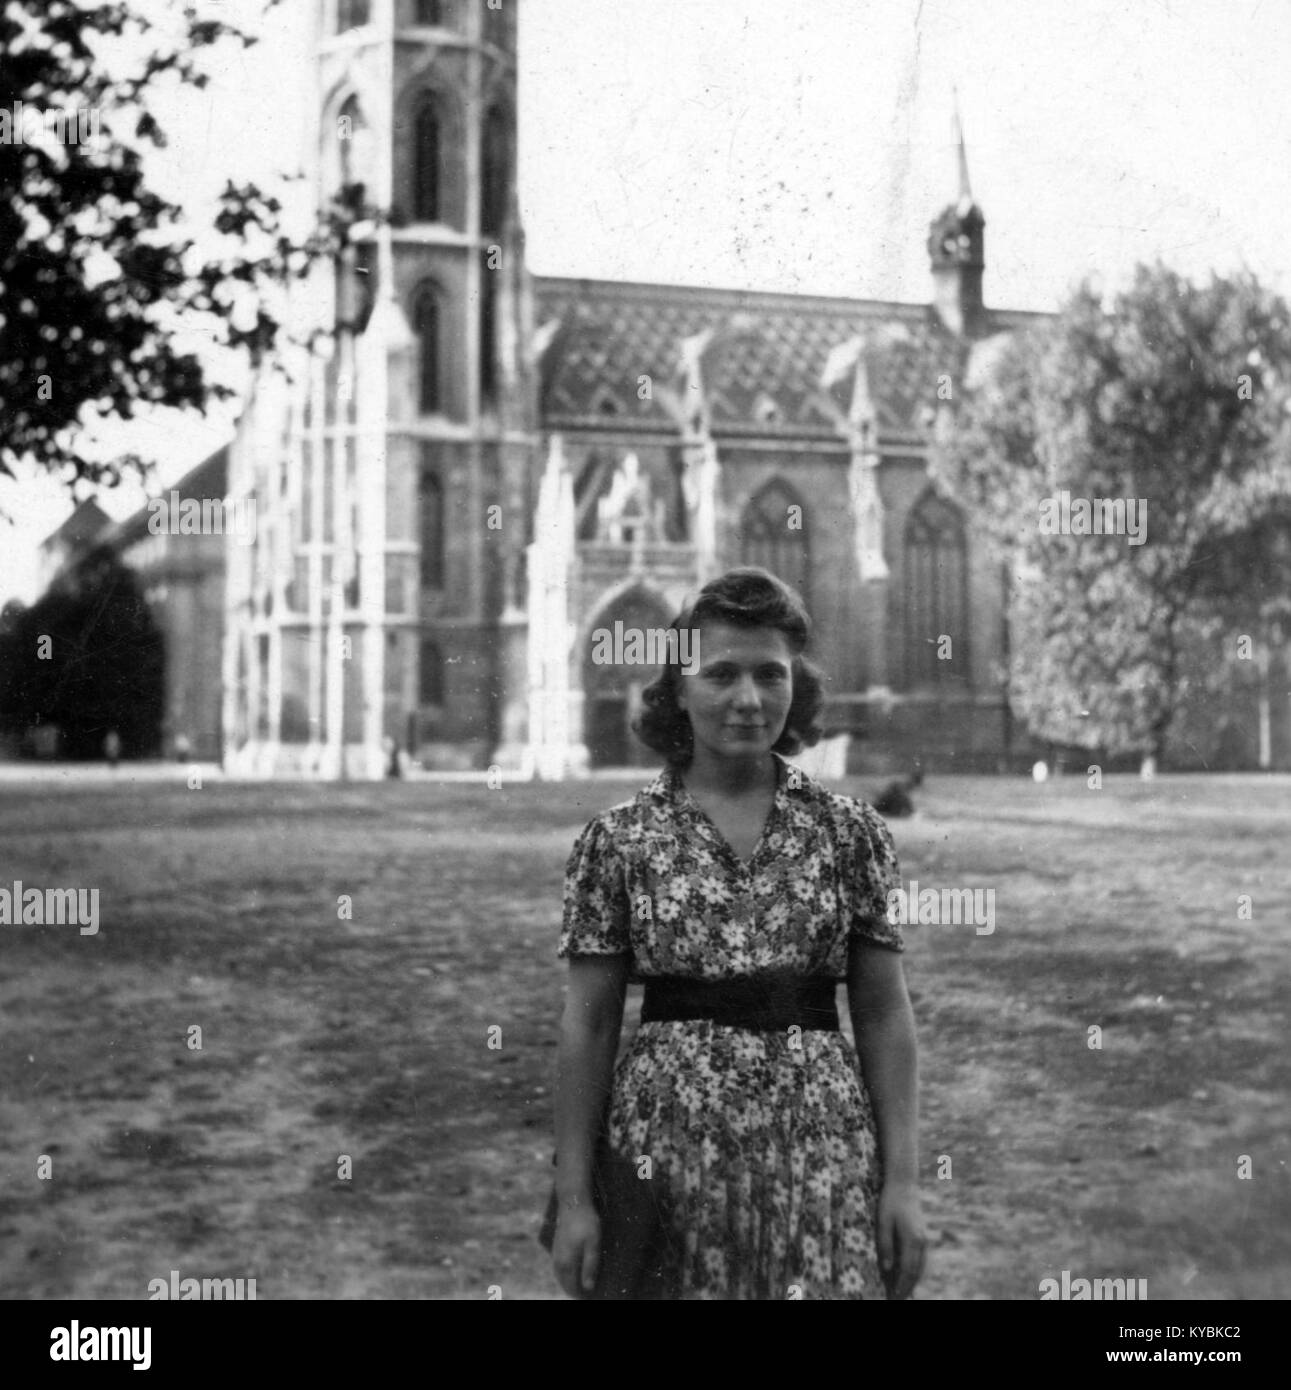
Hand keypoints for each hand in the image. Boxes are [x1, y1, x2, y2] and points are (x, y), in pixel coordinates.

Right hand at [552, 1201, 600, 1298]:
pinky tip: (575, 1271)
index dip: (582, 1295)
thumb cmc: (586, 1222)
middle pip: (565, 1284)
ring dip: (570, 1283)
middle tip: (590, 1291)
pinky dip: (567, 1274)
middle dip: (576, 1290)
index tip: (593, 1296)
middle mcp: (558, 1262)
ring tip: (583, 1284)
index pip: (572, 1288)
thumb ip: (590, 1267)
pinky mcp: (556, 1247)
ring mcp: (555, 1254)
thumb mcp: (593, 1244)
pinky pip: (560, 1268)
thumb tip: (588, 1288)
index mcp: (566, 1263)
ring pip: (561, 1276)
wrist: (573, 1202)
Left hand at [876, 1182, 925, 1299]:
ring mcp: (924, 1239)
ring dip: (913, 1281)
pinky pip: (922, 1259)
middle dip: (907, 1287)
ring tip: (903, 1292)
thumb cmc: (890, 1202)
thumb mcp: (883, 1222)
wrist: (904, 1184)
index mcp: (912, 1239)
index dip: (901, 1285)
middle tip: (897, 1298)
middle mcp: (921, 1242)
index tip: (893, 1296)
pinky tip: (909, 1275)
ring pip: (921, 1267)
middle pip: (916, 1272)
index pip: (907, 1270)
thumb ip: (885, 1245)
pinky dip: (916, 1271)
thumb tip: (887, 1269)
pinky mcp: (923, 1236)